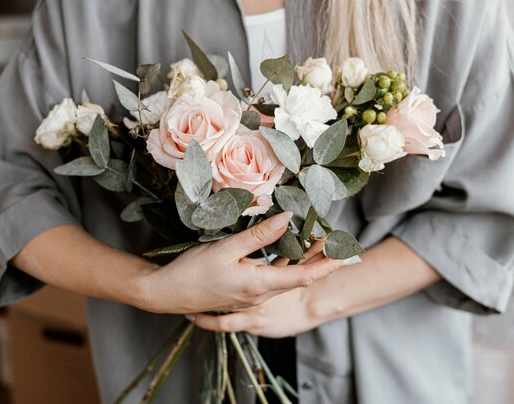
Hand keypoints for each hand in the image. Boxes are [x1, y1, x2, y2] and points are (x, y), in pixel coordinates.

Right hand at [141, 213, 342, 313]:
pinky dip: (285, 264)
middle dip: (320, 259)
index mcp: (260, 285)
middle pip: (299, 277)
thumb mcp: (226, 249)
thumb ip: (259, 235)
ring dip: (303, 261)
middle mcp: (260, 294)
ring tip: (317, 239)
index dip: (327, 264)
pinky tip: (287, 251)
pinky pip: (271, 278)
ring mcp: (252, 295)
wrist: (166, 294)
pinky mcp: (243, 291)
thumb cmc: (193, 272)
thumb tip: (287, 218)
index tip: (346, 252)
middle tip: (337, 239)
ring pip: (286, 277)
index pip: (304, 276)